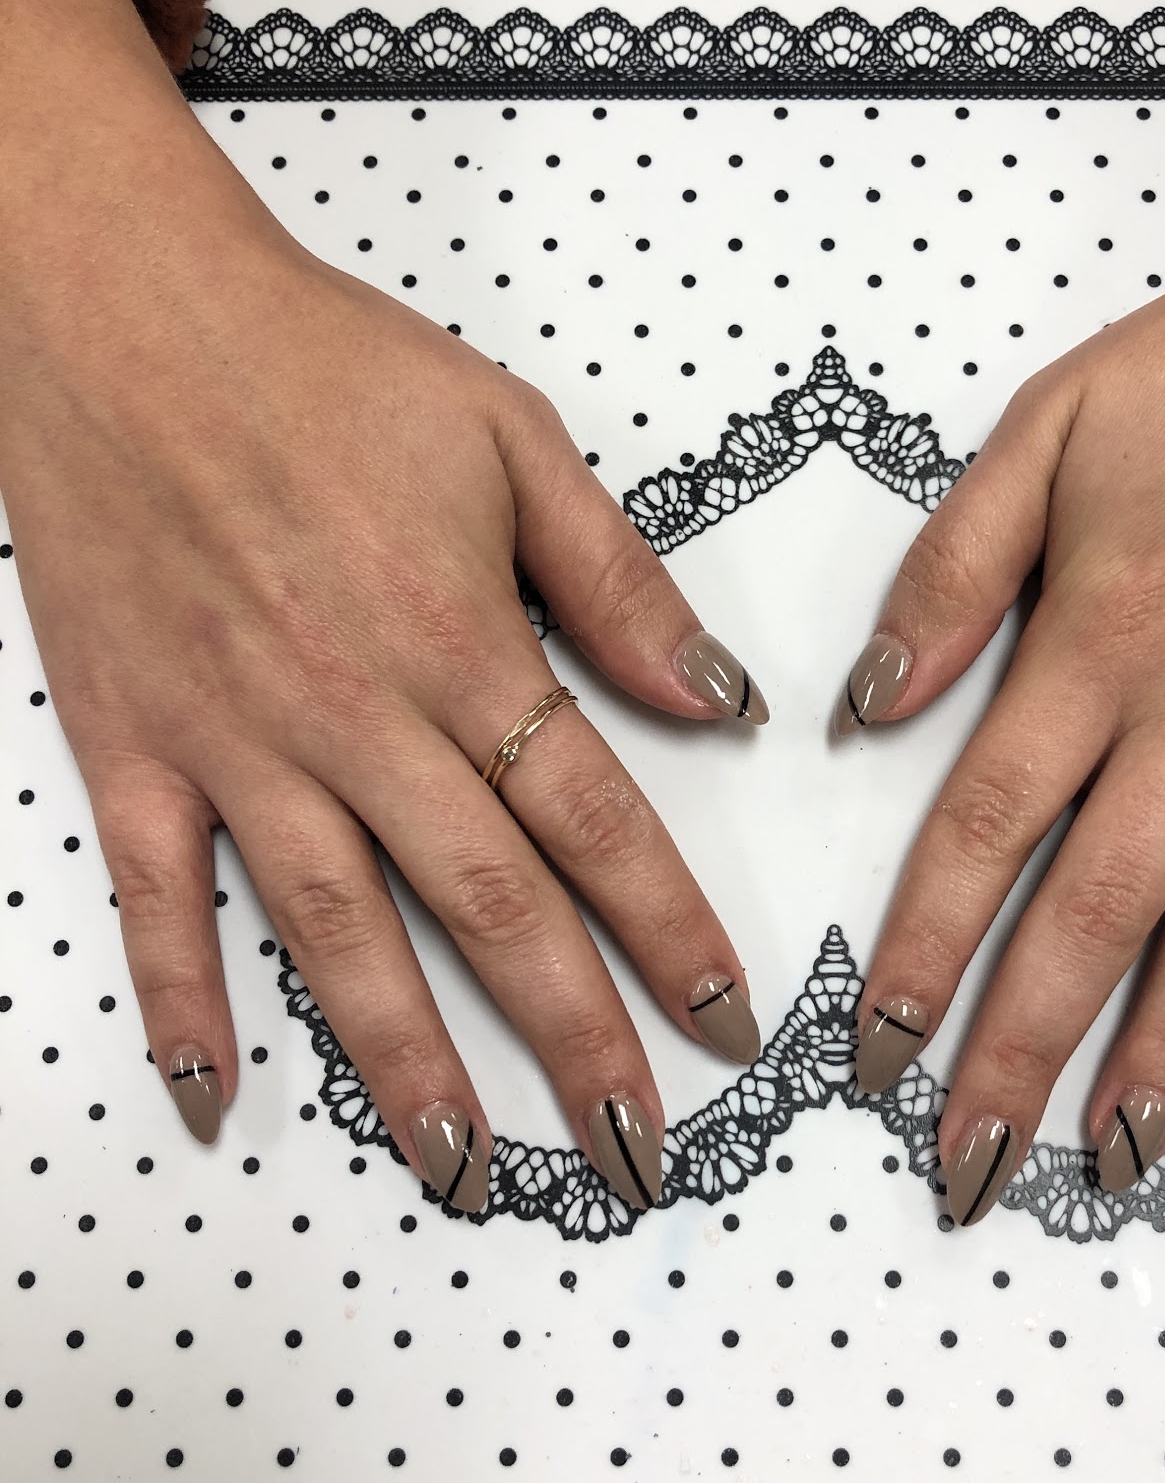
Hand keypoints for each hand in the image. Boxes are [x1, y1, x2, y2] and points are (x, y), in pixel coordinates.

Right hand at [0, 0, 766, 1213]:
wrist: (122, 312)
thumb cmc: (319, 364)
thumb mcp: (509, 438)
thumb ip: (618, 582)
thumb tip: (718, 698)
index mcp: (459, 640)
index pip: (593, 820)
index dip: (669, 930)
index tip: (725, 1022)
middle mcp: (352, 715)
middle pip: (485, 907)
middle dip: (569, 1039)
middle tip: (630, 1153)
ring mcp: (232, 743)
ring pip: (334, 934)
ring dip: (404, 1063)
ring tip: (464, 1169)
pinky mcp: (132, 747)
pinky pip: (156, 900)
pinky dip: (181, 1002)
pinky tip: (216, 1096)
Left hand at [838, 0, 1164, 1223]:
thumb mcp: (1054, 425)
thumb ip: (954, 572)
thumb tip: (865, 702)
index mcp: (1101, 640)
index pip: (986, 828)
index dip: (925, 952)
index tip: (876, 1056)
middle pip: (1097, 914)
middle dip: (1024, 1052)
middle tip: (973, 1172)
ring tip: (1115, 1162)